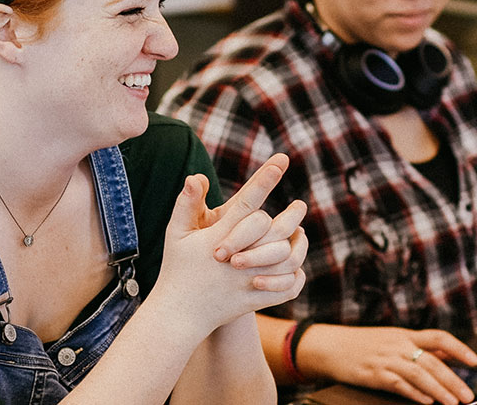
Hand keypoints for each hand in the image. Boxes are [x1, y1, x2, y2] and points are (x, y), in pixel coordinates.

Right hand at [151, 168, 304, 333]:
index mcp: (218, 237)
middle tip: (300, 204)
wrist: (179, 314)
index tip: (281, 160)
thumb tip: (195, 176)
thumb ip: (187, 204)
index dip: (264, 179)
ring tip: (300, 234)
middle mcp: (237, 258)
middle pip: (275, 230)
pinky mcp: (256, 300)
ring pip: (287, 259)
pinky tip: (296, 265)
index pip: (247, 202)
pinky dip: (295, 276)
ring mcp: (248, 280)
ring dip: (298, 245)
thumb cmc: (177, 269)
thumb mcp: (176, 234)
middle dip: (292, 215)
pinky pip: (286, 287)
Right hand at [302, 325, 476, 404]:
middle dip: (454, 380)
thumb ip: (420, 345)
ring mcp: (386, 360)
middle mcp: (398, 345)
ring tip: (452, 402)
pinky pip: (399, 384)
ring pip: (419, 374)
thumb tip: (446, 352)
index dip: (459, 348)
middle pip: (433, 361)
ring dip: (438, 390)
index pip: (439, 337)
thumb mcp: (393, 339)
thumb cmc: (361, 344)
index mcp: (405, 335)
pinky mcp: (374, 375)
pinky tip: (426, 401)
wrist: (329, 346)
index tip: (475, 360)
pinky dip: (415, 393)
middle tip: (467, 394)